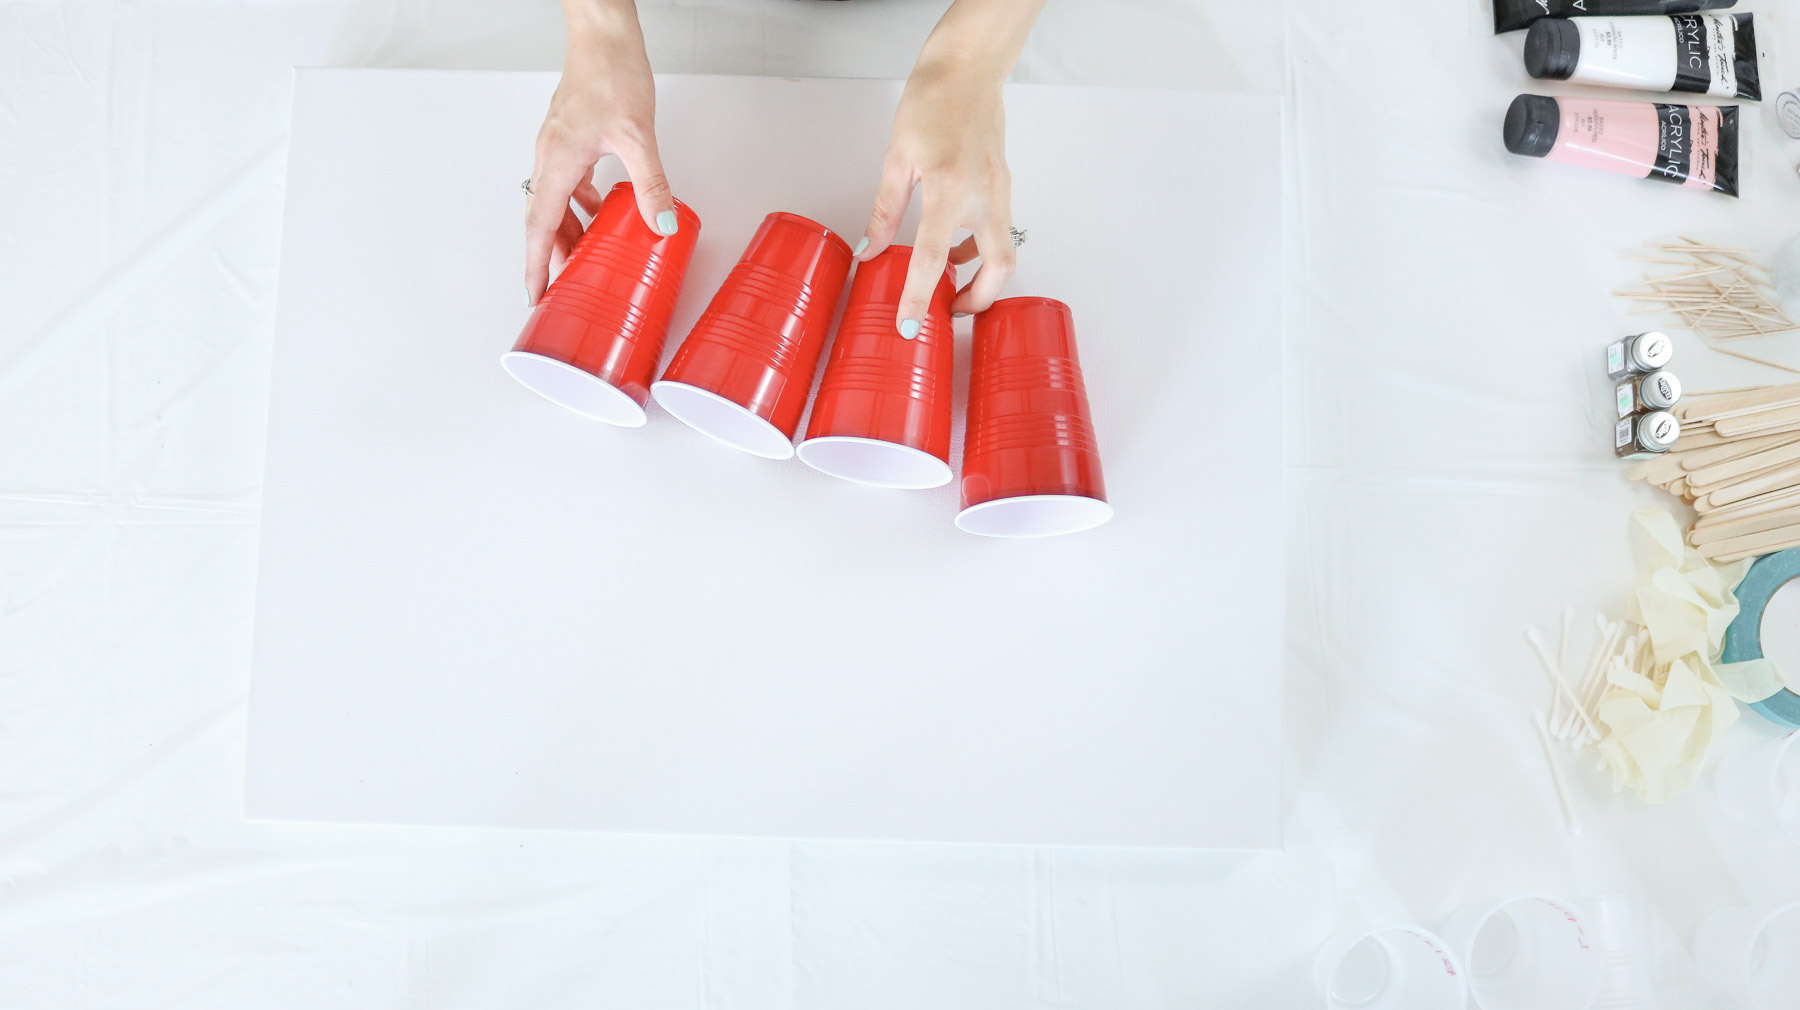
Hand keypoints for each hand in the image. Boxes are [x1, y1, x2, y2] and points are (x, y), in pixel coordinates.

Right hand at [525, 0, 674, 306]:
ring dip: (565, 231)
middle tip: (559, 288)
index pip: (540, 225)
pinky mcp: (570, 138)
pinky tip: (600, 212)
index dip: (536, 264)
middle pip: (543, 219)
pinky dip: (578, 204)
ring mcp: (557, 147)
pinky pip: (567, 182)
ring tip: (581, 258)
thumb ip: (649, 183)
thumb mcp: (638, 136)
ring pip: (555, 201)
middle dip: (550, 256)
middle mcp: (550, 156)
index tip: (533, 293)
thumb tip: (662, 222)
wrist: (603, 34)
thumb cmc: (611, 73)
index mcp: (558, 161)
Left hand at [852, 0, 1042, 336]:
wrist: (968, 70)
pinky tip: (955, 249)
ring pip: (1004, 251)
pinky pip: (999, 230)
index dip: (919, 297)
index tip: (909, 326)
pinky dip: (981, 250)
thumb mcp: (897, 158)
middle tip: (950, 314)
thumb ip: (884, 211)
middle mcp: (983, 195)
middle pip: (998, 267)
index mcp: (949, 188)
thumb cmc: (933, 102)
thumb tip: (868, 250)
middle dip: (978, 300)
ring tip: (951, 289)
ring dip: (982, 277)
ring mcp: (1000, 191)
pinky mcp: (1004, 187)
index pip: (932, 258)